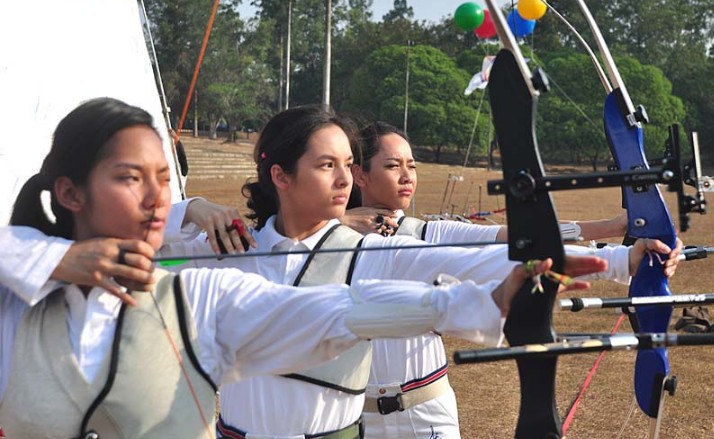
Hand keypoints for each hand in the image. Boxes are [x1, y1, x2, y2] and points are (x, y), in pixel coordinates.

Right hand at [51, 238, 155, 305]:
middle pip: (138, 261)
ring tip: (151, 284)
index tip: (153, 257)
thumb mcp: (102, 242)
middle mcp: (110, 253)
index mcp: (113, 243)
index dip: (149, 251)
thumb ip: (118, 246)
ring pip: (130, 274)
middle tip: (152, 273)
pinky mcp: (96, 279)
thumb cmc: (84, 250)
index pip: (138, 244)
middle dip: (149, 268)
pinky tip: (134, 303)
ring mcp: (103, 267)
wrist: (60, 259)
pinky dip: (126, 298)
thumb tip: (137, 252)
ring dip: (144, 281)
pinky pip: (115, 290)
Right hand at [185, 198, 255, 253]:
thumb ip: (232, 224)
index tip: (254, 245)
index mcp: (233, 212)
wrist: (197, 206)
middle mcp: (226, 214)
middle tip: (242, 252)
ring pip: (224, 235)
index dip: (249, 237)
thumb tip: (241, 239)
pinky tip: (218, 252)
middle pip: (234, 232)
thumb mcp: (225, 215)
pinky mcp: (207, 221)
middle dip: (239, 244)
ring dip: (229, 246)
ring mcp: (216, 217)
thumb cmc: (213, 213)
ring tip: (232, 254)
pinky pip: (213, 237)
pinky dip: (215, 246)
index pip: (243, 227)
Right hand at [340, 207, 398, 234]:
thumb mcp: (363, 209)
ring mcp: (370, 223)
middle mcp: (372, 216)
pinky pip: (377, 231)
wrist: (344, 220)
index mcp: (371, 209)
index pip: (384, 211)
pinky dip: (381, 233)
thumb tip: (380, 211)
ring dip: (388, 229)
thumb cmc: (353, 214)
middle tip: (396, 224)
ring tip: (391, 231)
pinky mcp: (367, 229)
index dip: (391, 213)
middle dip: (392, 222)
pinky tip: (383, 233)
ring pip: (382, 226)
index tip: (396, 215)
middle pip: (385, 218)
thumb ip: (371, 210)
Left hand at [492, 256, 607, 316]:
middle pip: (571, 265)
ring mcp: (550, 280)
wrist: (504, 303)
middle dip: (587, 264)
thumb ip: (531, 268)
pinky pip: (566, 286)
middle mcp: (548, 271)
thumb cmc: (509, 286)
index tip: (592, 260)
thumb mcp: (518, 275)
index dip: (579, 260)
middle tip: (603, 263)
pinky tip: (587, 285)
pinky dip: (576, 285)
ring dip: (586, 272)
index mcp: (542, 264)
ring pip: (571, 274)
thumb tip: (547, 261)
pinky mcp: (550, 290)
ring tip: (601, 268)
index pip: (564, 259)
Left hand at [628, 237, 682, 277]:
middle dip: (674, 260)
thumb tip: (667, 249)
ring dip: (672, 267)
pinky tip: (665, 274)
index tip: (671, 255)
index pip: (676, 243)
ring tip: (664, 271)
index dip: (676, 249)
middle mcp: (665, 250)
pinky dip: (670, 272)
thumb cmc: (635, 252)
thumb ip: (654, 242)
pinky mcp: (663, 267)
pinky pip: (671, 270)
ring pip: (675, 263)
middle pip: (677, 254)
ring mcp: (665, 259)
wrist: (629, 264)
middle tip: (666, 264)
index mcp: (662, 241)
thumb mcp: (642, 244)